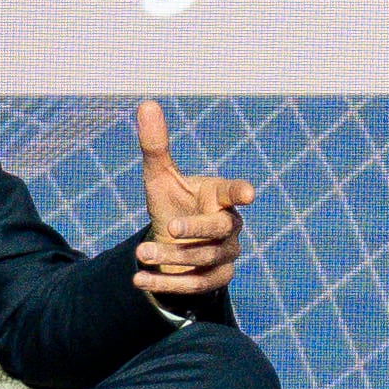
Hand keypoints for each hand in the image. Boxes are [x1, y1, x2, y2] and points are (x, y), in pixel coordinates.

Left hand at [134, 99, 252, 297]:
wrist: (174, 246)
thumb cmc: (172, 204)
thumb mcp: (159, 176)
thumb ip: (155, 146)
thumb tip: (146, 103)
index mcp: (219, 196)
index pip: (233, 192)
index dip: (240, 192)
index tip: (248, 193)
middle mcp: (228, 226)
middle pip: (218, 228)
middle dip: (194, 229)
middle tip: (168, 226)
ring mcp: (224, 254)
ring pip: (203, 259)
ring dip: (170, 257)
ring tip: (140, 253)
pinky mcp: (215, 279)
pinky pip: (195, 285)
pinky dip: (166, 284)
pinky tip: (140, 280)